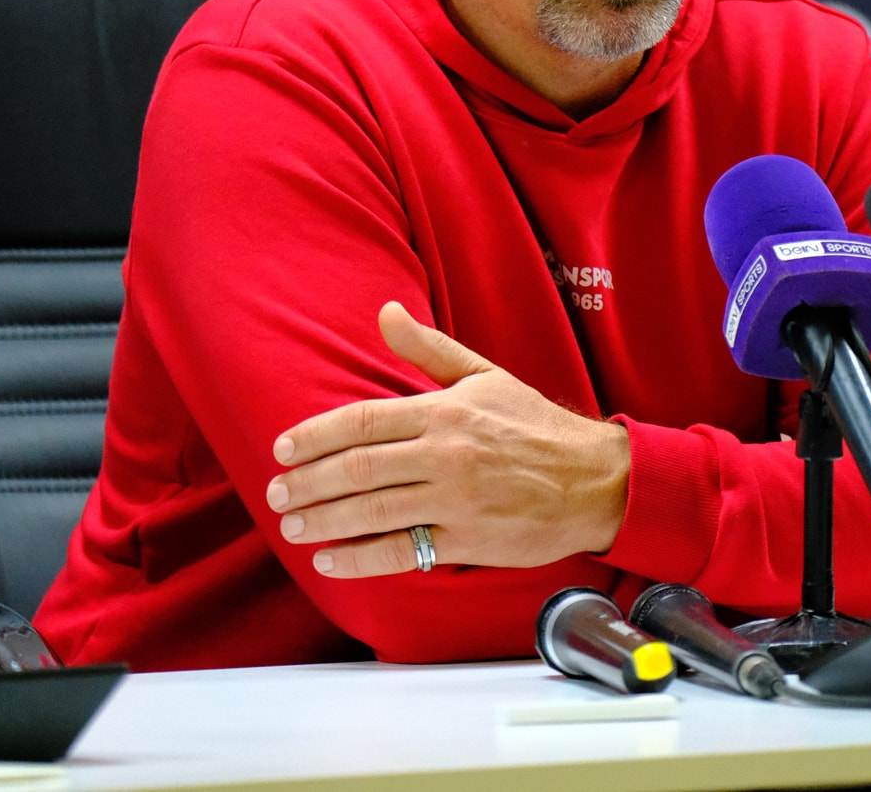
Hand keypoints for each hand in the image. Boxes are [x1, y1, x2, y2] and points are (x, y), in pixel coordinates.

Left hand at [264, 302, 630, 578]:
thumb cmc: (536, 426)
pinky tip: (331, 559)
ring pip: (373, 511)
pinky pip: (404, 551)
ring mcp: (456, 500)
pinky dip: (361, 558)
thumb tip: (385, 311)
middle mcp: (447, 454)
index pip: (363, 420)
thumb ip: (427, 349)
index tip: (283, 448)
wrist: (595, 479)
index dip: (316, 435)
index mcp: (445, 411)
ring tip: (292, 525)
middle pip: (359, 468)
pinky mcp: (468, 541)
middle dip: (309, 482)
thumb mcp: (484, 375)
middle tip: (276, 493)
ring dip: (324, 519)